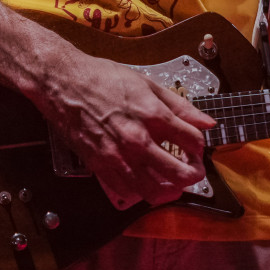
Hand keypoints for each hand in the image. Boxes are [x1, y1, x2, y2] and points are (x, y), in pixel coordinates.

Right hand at [33, 49, 215, 211]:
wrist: (64, 83)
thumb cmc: (102, 78)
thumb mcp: (146, 83)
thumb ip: (179, 104)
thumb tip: (205, 120)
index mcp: (152, 115)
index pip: (193, 141)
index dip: (200, 146)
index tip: (196, 146)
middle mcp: (138, 139)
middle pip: (180, 173)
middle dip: (194, 175)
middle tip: (194, 171)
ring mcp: (119, 156)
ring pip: (155, 191)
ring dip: (170, 190)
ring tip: (173, 182)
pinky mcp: (101, 166)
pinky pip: (128, 191)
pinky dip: (141, 191)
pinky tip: (145, 180)